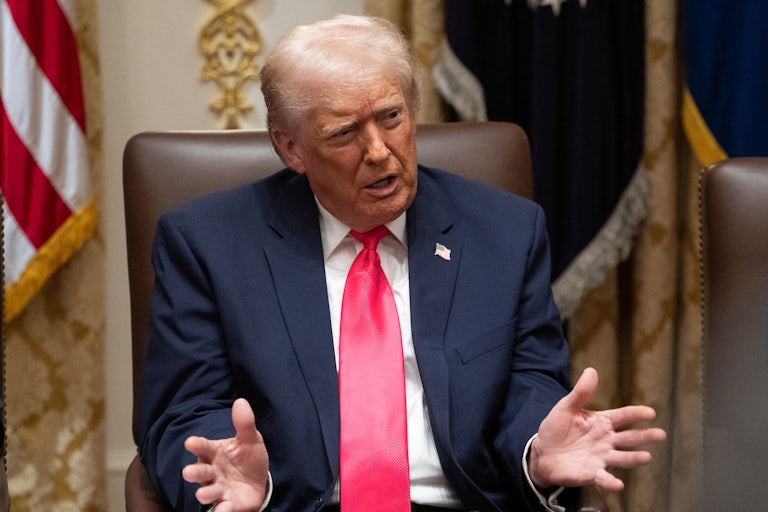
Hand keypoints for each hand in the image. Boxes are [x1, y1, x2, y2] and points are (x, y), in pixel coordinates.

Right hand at [182, 398, 269, 510]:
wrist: (259, 481)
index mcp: (215, 452)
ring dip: (204, 493)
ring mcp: (218, 488)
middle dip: (194, 472)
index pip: (203, 447)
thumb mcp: (250, 439)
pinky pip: (222, 509)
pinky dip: (221, 510)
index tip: (190, 442)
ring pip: (207, 491)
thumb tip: (241, 401)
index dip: (197, 445)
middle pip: (200, 471)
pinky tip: (222, 510)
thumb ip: (244, 423)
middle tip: (188, 472)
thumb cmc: (247, 457)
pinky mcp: (227, 504)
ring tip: (202, 494)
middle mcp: (212, 471)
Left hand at [528, 367, 665, 491]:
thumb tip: (591, 370)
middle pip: (629, 438)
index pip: (623, 416)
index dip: (636, 414)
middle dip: (645, 436)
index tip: (651, 412)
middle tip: (660, 434)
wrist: (542, 453)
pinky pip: (604, 478)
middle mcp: (606, 440)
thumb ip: (581, 393)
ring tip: (646, 457)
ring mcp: (601, 457)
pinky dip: (611, 481)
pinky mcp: (592, 473)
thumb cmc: (556, 429)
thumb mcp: (566, 407)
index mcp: (602, 422)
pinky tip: (618, 484)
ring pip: (622, 458)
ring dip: (634, 458)